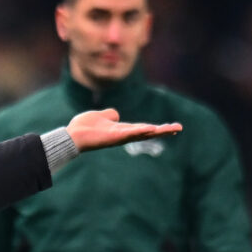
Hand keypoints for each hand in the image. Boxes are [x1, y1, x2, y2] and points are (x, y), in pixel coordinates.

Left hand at [65, 108, 181, 151]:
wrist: (72, 134)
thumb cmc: (84, 127)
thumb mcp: (101, 116)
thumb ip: (110, 115)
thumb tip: (116, 115)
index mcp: (122, 129)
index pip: (143, 128)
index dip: (157, 127)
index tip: (172, 127)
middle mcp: (123, 135)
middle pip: (147, 132)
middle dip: (163, 131)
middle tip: (179, 128)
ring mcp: (119, 137)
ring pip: (141, 133)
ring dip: (157, 131)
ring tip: (171, 129)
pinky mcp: (113, 137)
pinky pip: (129, 133)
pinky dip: (140, 131)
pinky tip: (151, 128)